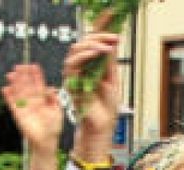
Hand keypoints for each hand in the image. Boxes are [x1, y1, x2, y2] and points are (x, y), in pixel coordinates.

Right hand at [1, 64, 61, 154]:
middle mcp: (33, 101)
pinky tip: (5, 89)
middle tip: (19, 66)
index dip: (36, 75)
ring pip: (18, 92)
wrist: (46, 142)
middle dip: (23, 76)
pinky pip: (11, 104)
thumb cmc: (53, 127)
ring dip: (14, 83)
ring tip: (11, 74)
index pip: (38, 84)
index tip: (33, 66)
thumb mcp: (57, 111)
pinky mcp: (18, 114)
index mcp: (43, 99)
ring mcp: (25, 106)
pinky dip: (8, 97)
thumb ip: (55, 99)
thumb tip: (51, 88)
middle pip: (26, 85)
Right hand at [64, 32, 120, 159]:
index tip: (114, 29)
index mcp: (91, 65)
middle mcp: (81, 67)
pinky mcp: (70, 82)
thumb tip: (111, 44)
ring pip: (76, 50)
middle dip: (99, 37)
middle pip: (83, 43)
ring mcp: (74, 74)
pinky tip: (97, 52)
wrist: (103, 125)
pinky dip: (85, 55)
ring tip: (106, 46)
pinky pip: (73, 63)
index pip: (92, 44)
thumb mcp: (113, 80)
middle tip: (113, 38)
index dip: (100, 33)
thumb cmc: (107, 107)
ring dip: (92, 44)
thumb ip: (110, 63)